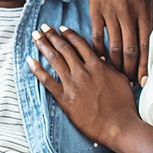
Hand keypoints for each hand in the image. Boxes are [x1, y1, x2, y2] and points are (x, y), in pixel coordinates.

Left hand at [28, 24, 141, 146]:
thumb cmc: (123, 105)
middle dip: (52, 35)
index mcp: (97, 65)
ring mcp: (72, 84)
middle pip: (64, 48)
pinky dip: (37, 70)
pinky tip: (30, 60)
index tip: (61, 28)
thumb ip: (108, 67)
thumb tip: (100, 57)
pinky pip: (47, 81)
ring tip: (35, 37)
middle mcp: (83, 71)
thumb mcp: (120, 80)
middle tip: (43, 27)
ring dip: (43, 45)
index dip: (69, 34)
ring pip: (54, 59)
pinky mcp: (64, 98)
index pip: (80, 44)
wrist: (119, 125)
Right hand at [85, 0, 152, 84]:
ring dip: (115, 64)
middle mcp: (129, 15)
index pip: (146, 46)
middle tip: (128, 82)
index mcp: (144, 12)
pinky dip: (98, 50)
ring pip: (114, 46)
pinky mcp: (96, 11)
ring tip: (115, 75)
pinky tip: (99, 60)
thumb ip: (148, 16)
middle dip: (129, 70)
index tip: (143, 80)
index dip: (144, 65)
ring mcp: (111, 13)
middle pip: (130, 50)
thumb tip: (150, 39)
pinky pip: (97, 36)